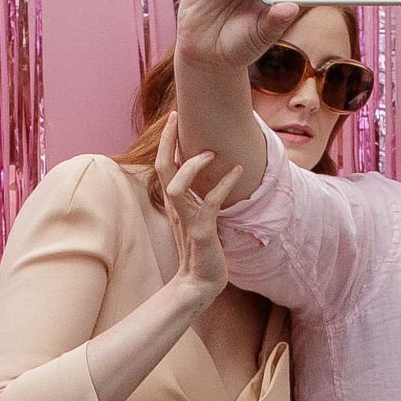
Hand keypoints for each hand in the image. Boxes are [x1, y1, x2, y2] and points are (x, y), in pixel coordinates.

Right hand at [155, 115, 240, 303]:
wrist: (200, 284)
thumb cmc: (203, 253)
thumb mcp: (198, 221)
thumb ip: (198, 201)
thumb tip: (209, 183)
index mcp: (175, 203)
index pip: (163, 166)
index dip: (165, 142)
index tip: (173, 119)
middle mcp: (176, 208)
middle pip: (162, 167)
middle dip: (166, 140)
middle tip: (175, 117)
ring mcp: (187, 219)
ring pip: (176, 185)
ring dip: (192, 166)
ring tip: (212, 152)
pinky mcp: (202, 231)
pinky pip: (210, 204)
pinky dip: (224, 186)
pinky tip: (238, 171)